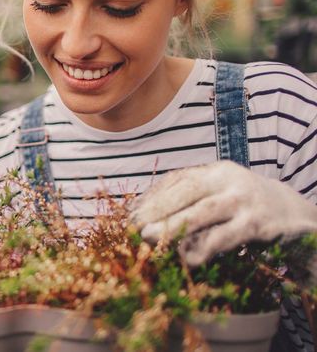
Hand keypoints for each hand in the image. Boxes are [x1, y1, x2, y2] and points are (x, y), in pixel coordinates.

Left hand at [130, 160, 316, 266]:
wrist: (297, 215)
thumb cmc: (246, 207)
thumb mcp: (220, 195)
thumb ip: (190, 202)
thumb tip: (146, 219)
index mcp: (215, 171)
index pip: (177, 180)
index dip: (152, 197)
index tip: (131, 214)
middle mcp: (229, 180)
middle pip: (185, 192)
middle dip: (156, 209)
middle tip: (133, 226)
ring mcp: (244, 200)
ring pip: (202, 212)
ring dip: (172, 226)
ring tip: (149, 238)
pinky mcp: (258, 224)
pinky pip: (225, 236)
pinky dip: (204, 247)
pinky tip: (188, 258)